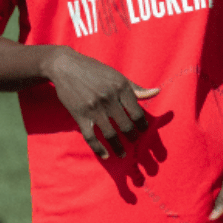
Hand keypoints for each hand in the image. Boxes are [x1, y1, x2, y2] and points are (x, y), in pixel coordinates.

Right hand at [43, 48, 157, 157]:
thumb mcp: (117, 76)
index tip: (143, 130)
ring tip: (122, 155)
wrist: (66, 66)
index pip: (137, 112)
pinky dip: (98, 149)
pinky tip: (105, 155)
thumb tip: (157, 92)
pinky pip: (91, 137)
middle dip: (132, 137)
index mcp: (121, 87)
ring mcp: (94, 108)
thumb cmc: (94, 70)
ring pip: (110, 134)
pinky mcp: (80, 115)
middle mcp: (109, 98)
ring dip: (118, 148)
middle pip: (126, 125)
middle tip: (134, 142)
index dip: (142, 124)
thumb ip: (136, 88)